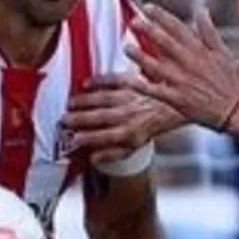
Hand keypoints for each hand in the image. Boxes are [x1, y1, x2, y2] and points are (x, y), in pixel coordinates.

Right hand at [63, 75, 184, 161]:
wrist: (173, 106)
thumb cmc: (152, 125)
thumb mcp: (135, 145)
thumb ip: (114, 153)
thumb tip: (94, 159)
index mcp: (130, 133)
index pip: (106, 137)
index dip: (89, 138)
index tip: (75, 139)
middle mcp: (129, 115)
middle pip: (101, 117)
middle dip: (81, 119)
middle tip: (65, 119)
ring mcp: (130, 98)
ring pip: (104, 99)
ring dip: (86, 101)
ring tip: (70, 103)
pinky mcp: (132, 82)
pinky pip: (113, 80)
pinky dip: (99, 80)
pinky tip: (85, 83)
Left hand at [124, 5, 238, 131]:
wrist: (235, 108)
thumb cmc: (228, 79)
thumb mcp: (222, 52)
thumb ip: (209, 31)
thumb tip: (202, 9)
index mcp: (199, 50)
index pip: (178, 28)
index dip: (162, 16)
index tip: (147, 7)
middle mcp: (190, 63)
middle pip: (166, 43)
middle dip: (149, 30)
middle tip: (133, 21)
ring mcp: (183, 81)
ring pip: (158, 67)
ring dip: (141, 57)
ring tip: (126, 48)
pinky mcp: (178, 99)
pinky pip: (157, 92)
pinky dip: (143, 87)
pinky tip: (129, 81)